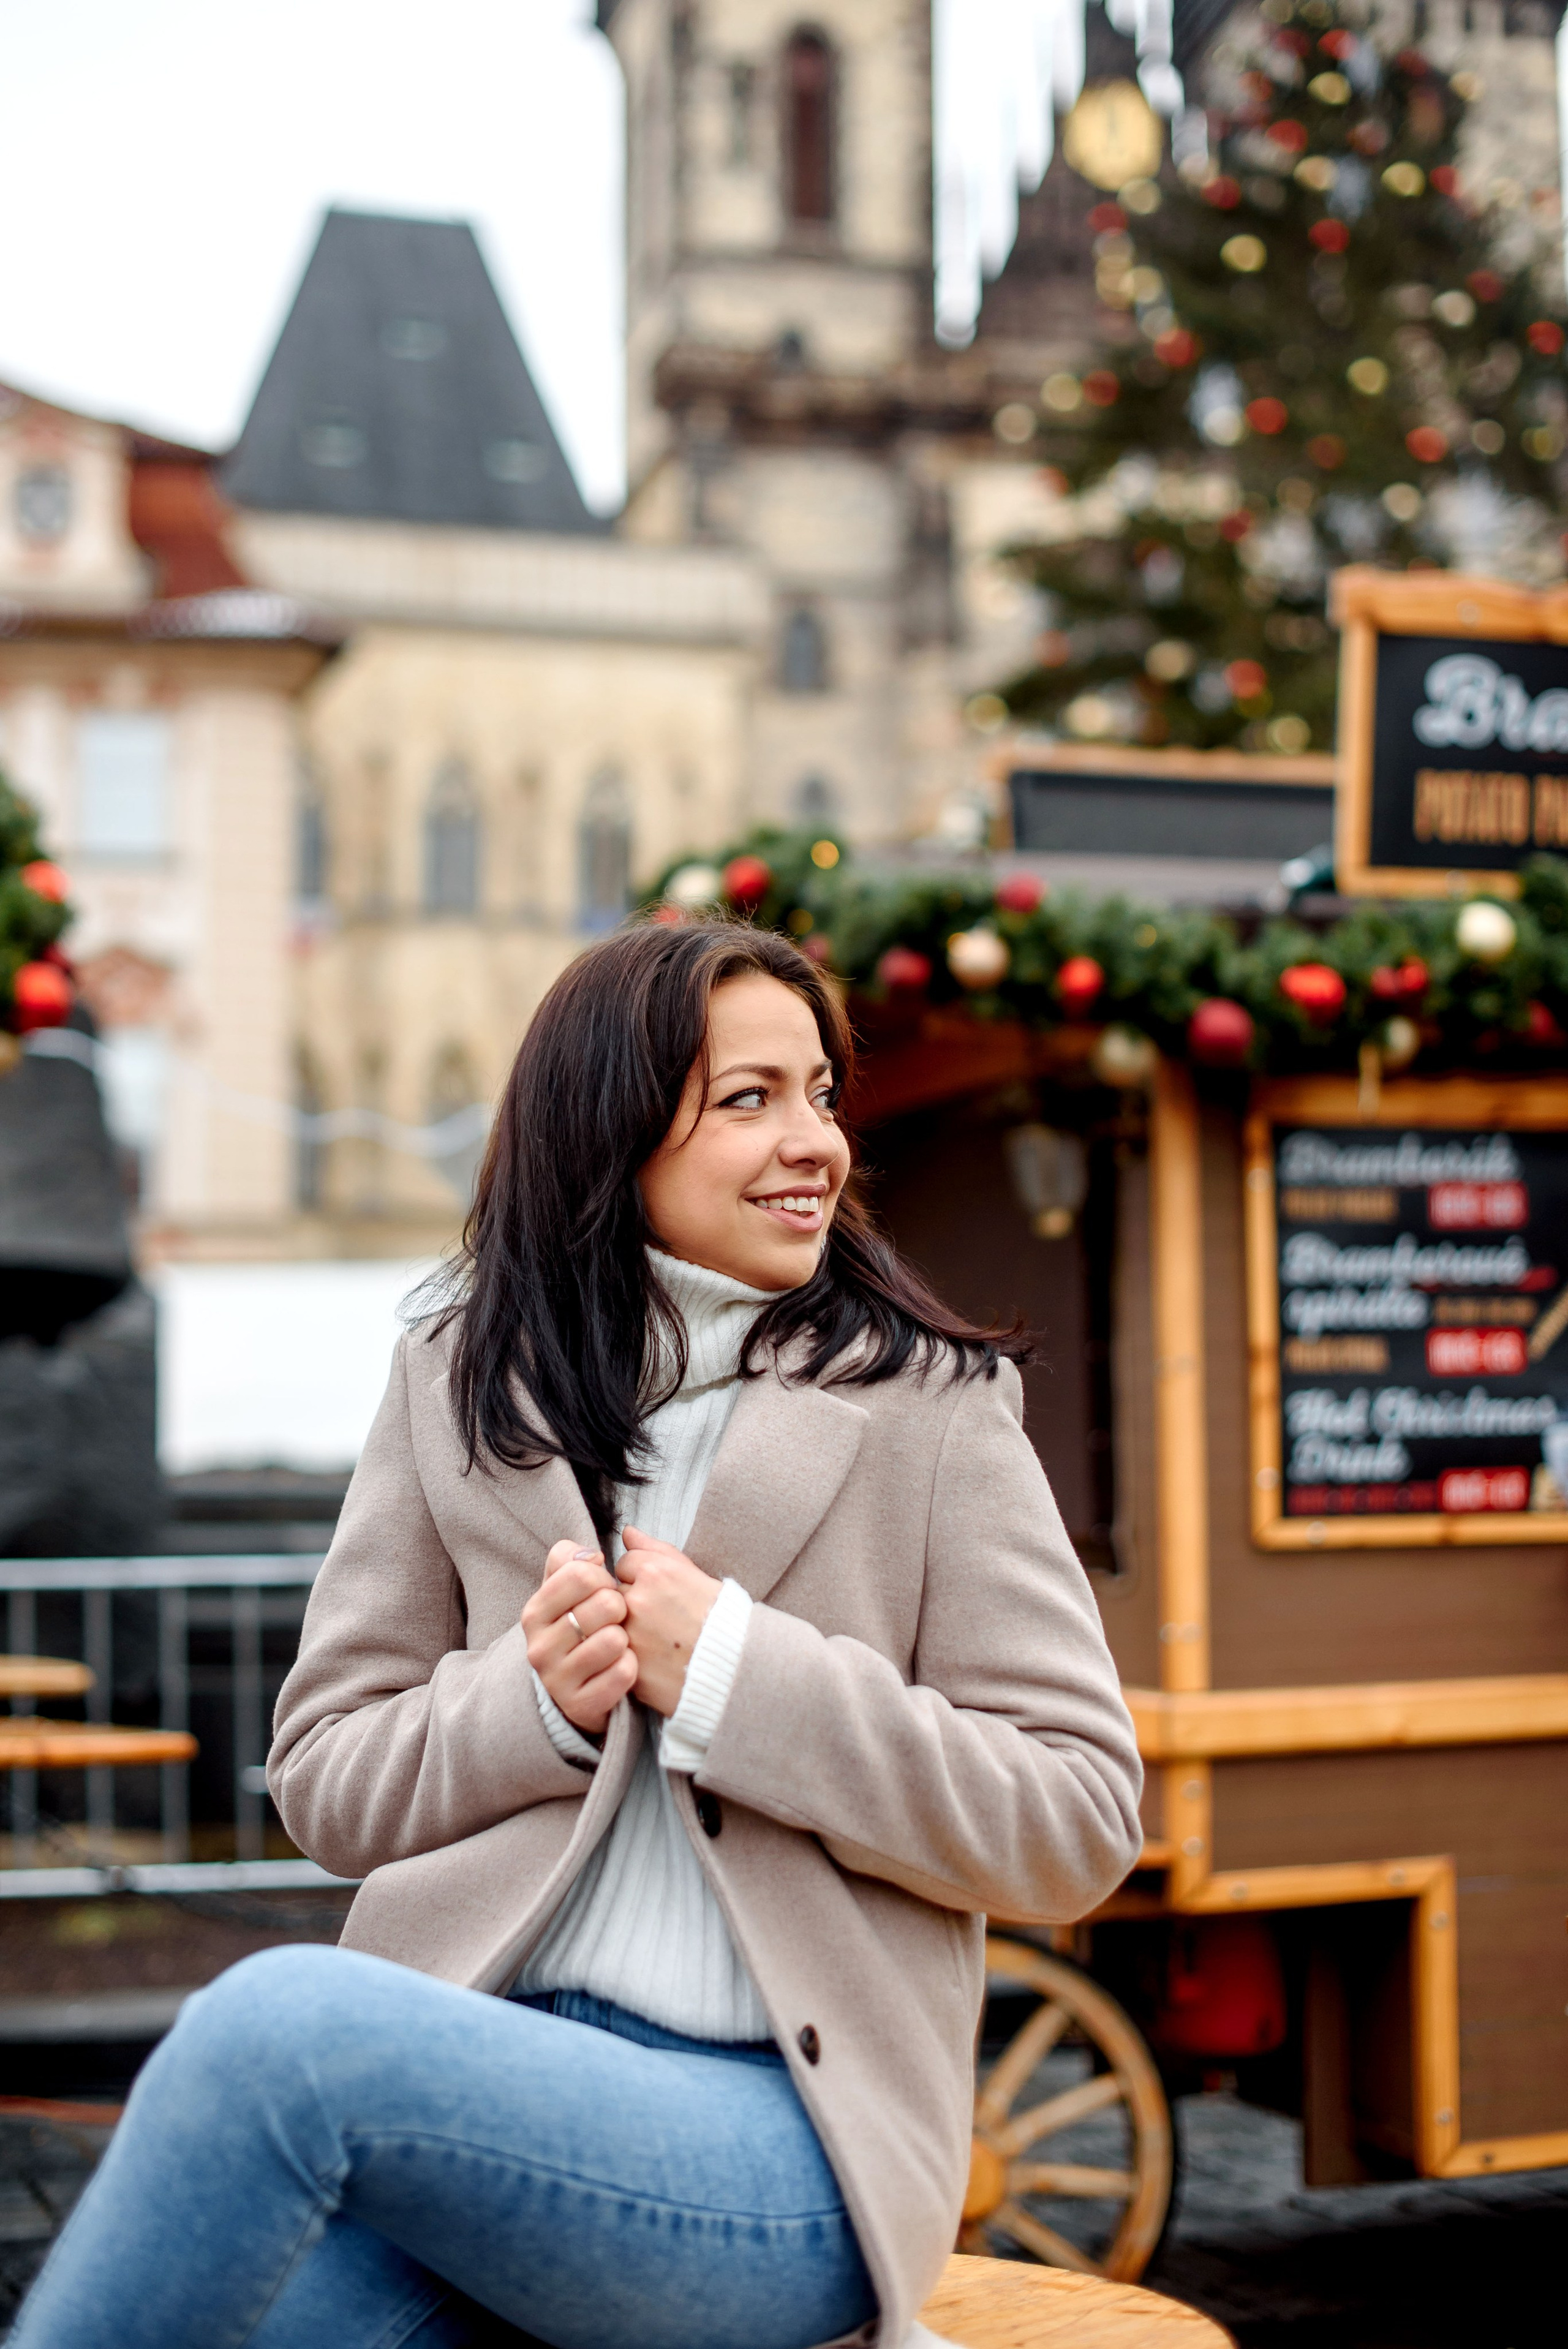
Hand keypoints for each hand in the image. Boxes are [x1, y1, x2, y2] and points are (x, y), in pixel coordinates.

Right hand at [523, 1542, 635, 1737]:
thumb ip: (572, 1560)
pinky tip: (621, 1667)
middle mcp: (538, 1647)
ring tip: (617, 1643)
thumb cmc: (579, 1627)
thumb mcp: (566, 1590)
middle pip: (605, 1604)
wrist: (576, 1688)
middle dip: (620, 1607)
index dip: (603, 1576)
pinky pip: (624, 1673)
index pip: (581, 1572)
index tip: (604, 1589)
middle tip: (615, 1619)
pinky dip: (631, 1667)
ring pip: (615, 1640)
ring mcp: (557, 1680)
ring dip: (626, 1639)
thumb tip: (591, 1555)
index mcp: (534, 1612)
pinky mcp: (580, 1705)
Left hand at [618, 1527, 722, 1716]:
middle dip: (631, 1602)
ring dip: (628, 1629)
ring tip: (659, 1640)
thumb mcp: (691, 1571)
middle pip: (615, 1593)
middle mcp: (637, 1600)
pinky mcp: (629, 1665)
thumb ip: (654, 1548)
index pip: (625, 1564)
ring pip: (613, 1624)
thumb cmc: (717, 1615)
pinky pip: (618, 1654)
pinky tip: (656, 1660)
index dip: (641, 1578)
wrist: (735, 1662)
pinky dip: (633, 1656)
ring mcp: (631, 1634)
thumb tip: (627, 1532)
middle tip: (660, 1618)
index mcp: (654, 1572)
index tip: (661, 1593)